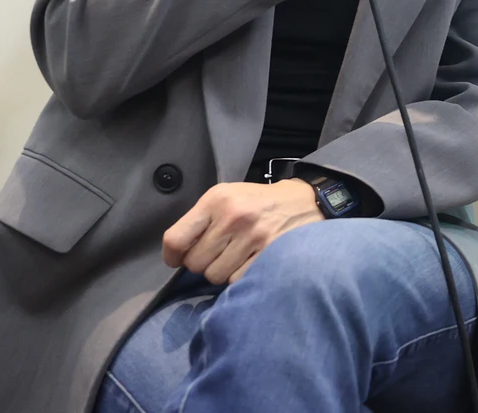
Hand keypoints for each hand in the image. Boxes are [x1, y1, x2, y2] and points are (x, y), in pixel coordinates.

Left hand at [161, 180, 322, 284]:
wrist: (306, 201)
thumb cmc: (259, 202)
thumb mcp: (227, 196)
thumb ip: (201, 220)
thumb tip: (177, 254)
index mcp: (217, 200)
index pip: (176, 238)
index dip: (172, 256)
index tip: (177, 259)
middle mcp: (233, 217)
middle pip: (195, 262)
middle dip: (202, 262)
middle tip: (217, 253)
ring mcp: (253, 237)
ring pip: (214, 275)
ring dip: (221, 271)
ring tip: (234, 257)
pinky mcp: (269, 254)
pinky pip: (236, 280)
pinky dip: (239, 276)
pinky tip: (249, 261)